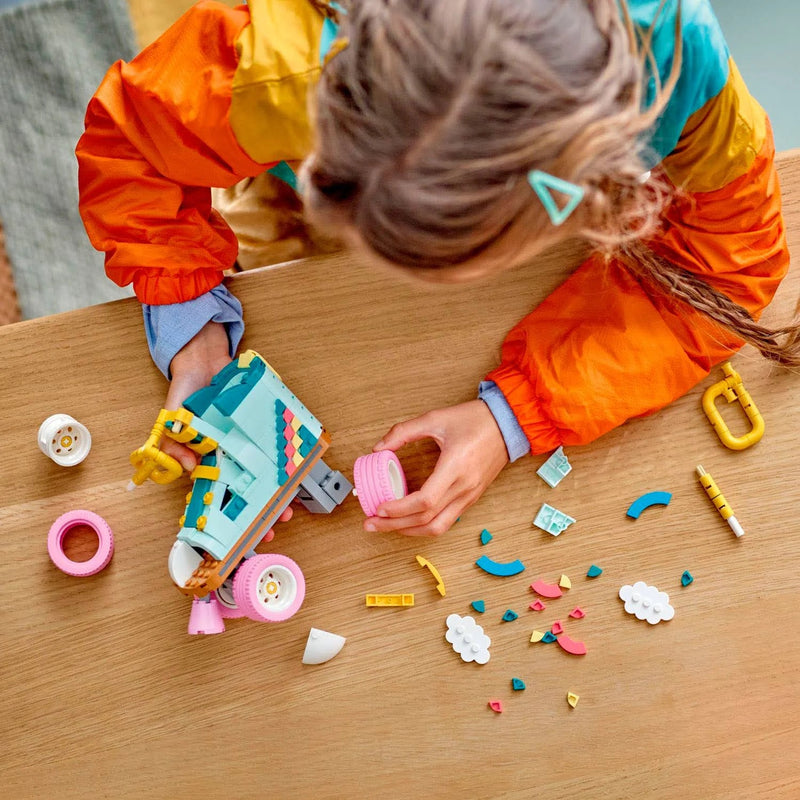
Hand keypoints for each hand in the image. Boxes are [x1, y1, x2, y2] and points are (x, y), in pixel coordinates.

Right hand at [162, 322, 293, 528]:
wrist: (203, 360)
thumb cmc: (186, 395)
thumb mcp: (172, 420)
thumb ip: (170, 443)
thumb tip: (186, 465)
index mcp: (210, 460)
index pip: (222, 495)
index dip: (231, 516)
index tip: (240, 534)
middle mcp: (232, 454)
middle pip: (251, 489)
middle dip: (262, 510)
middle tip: (275, 525)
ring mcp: (249, 441)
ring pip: (268, 472)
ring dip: (279, 491)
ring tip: (290, 507)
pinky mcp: (262, 425)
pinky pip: (277, 444)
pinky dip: (288, 458)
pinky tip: (298, 470)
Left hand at [364, 400, 509, 535]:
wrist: (508, 424)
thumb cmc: (475, 420)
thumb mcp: (435, 418)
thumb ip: (404, 431)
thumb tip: (378, 448)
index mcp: (455, 467)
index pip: (425, 501)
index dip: (399, 509)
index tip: (379, 508)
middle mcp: (464, 487)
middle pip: (427, 520)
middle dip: (395, 525)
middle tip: (371, 524)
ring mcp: (470, 496)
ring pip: (438, 527)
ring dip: (410, 531)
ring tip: (386, 527)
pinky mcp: (471, 498)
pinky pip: (447, 521)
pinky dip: (425, 525)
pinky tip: (408, 520)